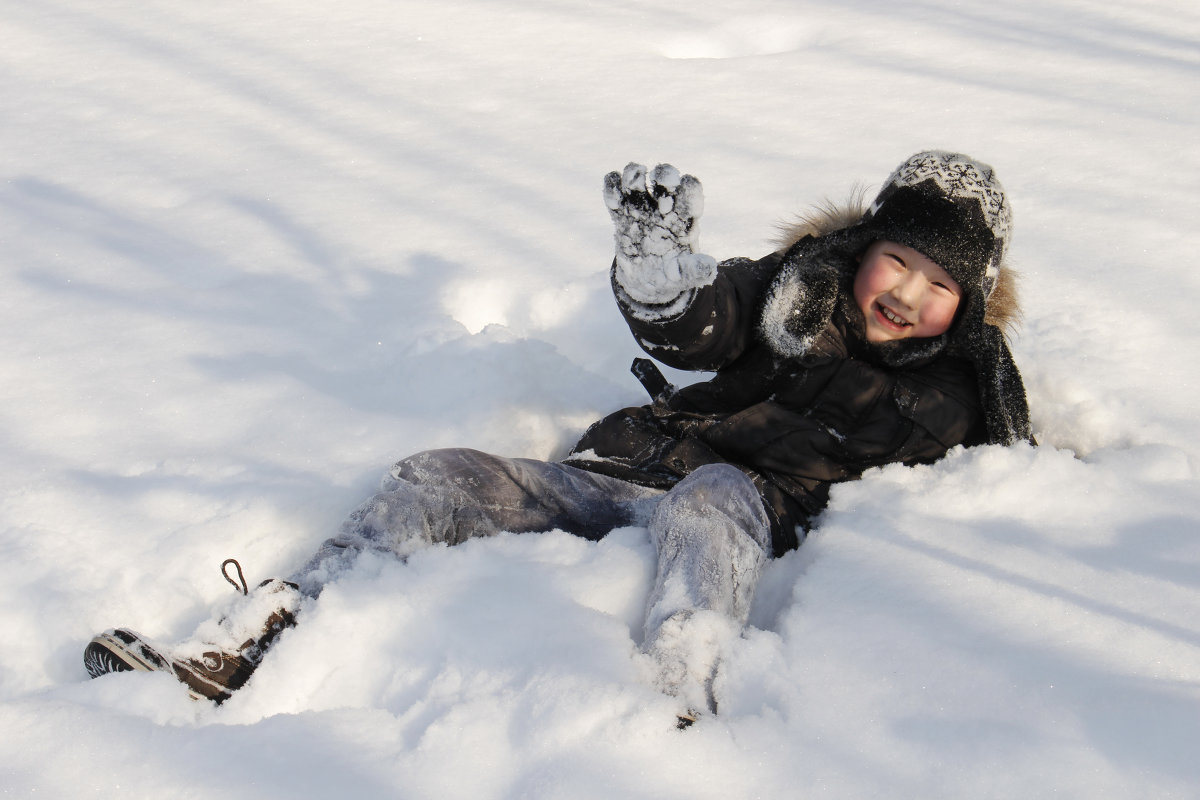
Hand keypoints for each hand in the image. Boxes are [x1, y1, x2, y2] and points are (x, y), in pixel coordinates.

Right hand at [604, 163, 717, 304]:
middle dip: (663, 175)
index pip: (690, 191)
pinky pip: (615, 194)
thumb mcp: (682, 278)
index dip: (689, 189)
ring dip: (634, 175)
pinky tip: (613, 194)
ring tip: (632, 184)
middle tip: (659, 180)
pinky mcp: (621, 215)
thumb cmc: (669, 277)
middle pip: (666, 178)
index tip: (685, 193)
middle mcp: (664, 207)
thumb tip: (710, 267)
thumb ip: (694, 271)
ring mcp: (641, 208)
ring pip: (638, 179)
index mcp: (684, 217)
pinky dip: (612, 188)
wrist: (644, 284)